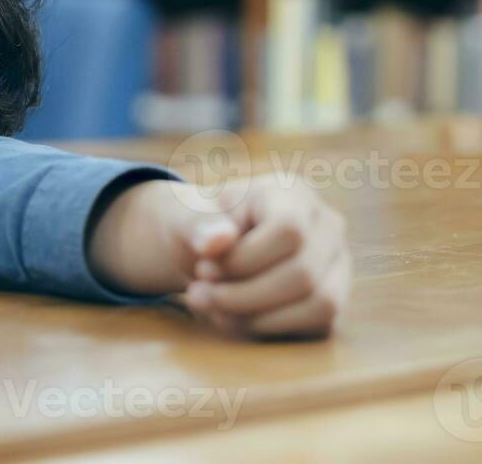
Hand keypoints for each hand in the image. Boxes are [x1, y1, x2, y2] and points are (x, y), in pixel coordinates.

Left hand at [89, 175, 350, 338]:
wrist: (207, 249)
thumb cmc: (199, 227)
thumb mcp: (185, 217)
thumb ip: (197, 224)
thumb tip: (218, 240)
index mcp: (292, 193)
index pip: (289, 231)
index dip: (244, 260)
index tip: (203, 269)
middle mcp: (326, 226)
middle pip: (303, 274)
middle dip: (242, 295)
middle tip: (198, 295)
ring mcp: (336, 264)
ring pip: (319, 305)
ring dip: (257, 317)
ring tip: (211, 308)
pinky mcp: (332, 299)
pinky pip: (317, 326)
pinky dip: (269, 329)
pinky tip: (231, 319)